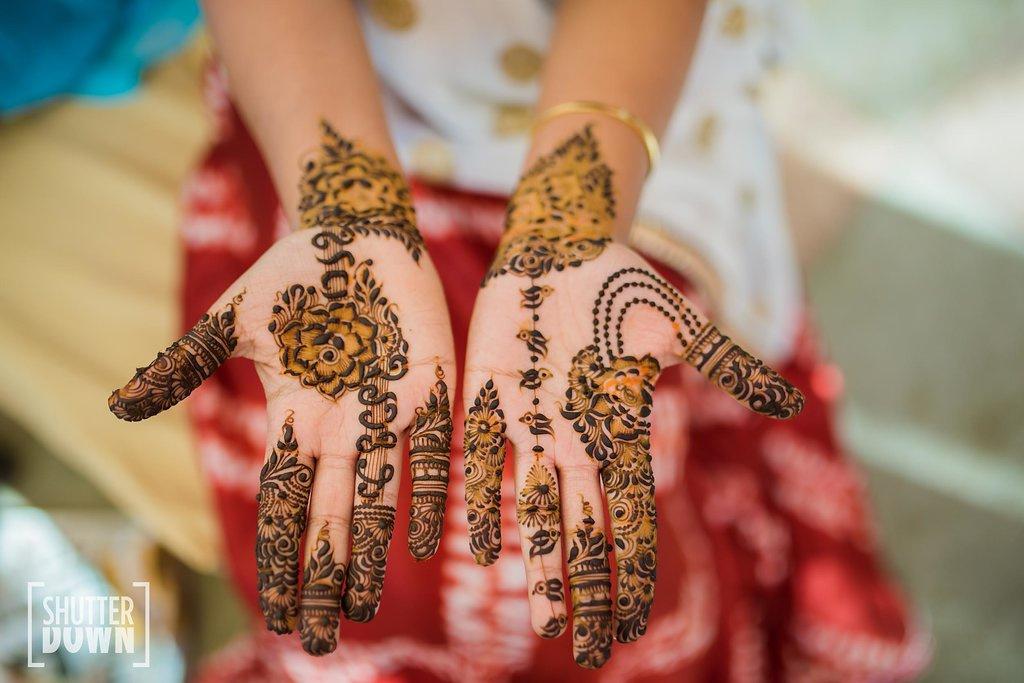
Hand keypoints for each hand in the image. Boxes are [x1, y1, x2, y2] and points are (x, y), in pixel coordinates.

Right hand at [109, 123, 455, 654]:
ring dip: (370, 552)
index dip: (279, 555)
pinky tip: (424, 541)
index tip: (275, 610)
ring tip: (365, 607)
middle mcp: (343, 427)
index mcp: (299, 418)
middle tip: (323, 638)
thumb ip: (186, 366)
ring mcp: (386, 410)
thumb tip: (116, 408)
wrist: (355, 232)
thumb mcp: (235, 323)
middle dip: (324, 575)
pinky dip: (422, 493)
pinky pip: (427, 448)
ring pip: (376, 495)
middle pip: (330, 514)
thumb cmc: (296, 278)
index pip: (284, 501)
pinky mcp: (427, 384)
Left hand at [462, 128, 802, 667]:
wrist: (560, 246)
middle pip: (583, 530)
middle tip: (583, 647)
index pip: (629, 518)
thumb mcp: (677, 325)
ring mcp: (532, 425)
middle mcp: (576, 441)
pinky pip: (484, 460)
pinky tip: (477, 545)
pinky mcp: (491, 400)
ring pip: (535, 510)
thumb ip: (722, 362)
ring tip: (540, 619)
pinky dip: (482, 501)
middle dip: (584, 587)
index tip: (630, 622)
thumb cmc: (621, 283)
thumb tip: (786, 399)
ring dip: (540, 564)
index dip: (630, 571)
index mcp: (619, 432)